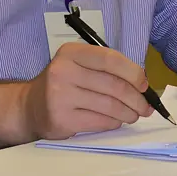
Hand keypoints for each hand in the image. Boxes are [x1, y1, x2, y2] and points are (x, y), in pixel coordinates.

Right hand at [22, 42, 152, 139]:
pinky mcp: (63, 119)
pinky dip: (114, 122)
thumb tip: (141, 84)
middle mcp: (64, 71)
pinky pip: (100, 122)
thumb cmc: (62, 83)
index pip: (110, 59)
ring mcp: (61, 96)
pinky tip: (116, 120)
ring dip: (128, 113)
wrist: (30, 107)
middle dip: (136, 98)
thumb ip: (105, 69)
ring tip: (133, 115)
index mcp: (71, 53)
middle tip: (145, 106)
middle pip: (113, 85)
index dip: (133, 72)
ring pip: (109, 106)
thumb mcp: (77, 65)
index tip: (144, 85)